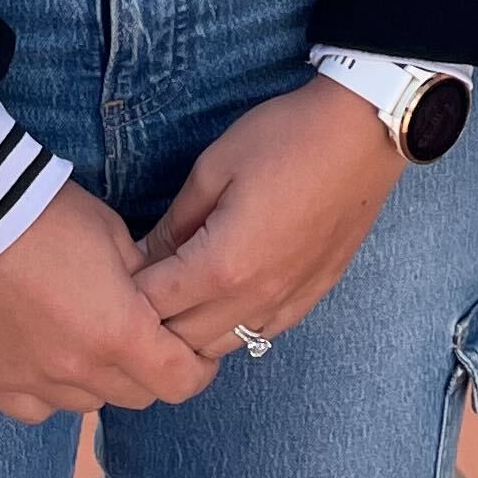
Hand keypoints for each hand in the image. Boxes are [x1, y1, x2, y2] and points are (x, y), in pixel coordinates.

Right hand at [0, 184, 217, 424]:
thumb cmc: (47, 213)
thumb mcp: (115, 236)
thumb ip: (145, 282)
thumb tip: (158, 306)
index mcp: (119, 332)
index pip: (180, 381)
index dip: (197, 369)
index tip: (195, 352)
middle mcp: (78, 370)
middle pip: (137, 396)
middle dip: (151, 370)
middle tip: (144, 339)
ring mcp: (33, 382)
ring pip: (87, 403)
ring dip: (99, 379)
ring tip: (88, 339)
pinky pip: (36, 408)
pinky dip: (49, 390)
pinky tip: (47, 356)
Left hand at [133, 79, 402, 358]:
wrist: (363, 130)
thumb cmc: (285, 137)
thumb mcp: (214, 167)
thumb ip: (176, 221)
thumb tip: (144, 254)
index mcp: (222, 265)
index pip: (152, 306)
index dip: (124, 291)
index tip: (114, 270)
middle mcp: (255, 297)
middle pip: (182, 340)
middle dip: (151, 320)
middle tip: (140, 285)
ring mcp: (288, 302)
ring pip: (222, 346)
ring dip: (192, 330)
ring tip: (179, 296)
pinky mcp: (312, 296)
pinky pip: (262, 333)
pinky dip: (234, 325)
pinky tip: (227, 296)